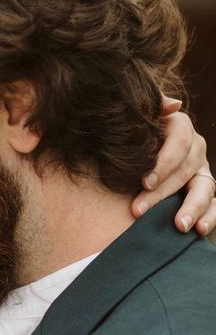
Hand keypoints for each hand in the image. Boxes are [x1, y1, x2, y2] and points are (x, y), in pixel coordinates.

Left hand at [131, 97, 215, 234]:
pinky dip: (210, 217)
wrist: (128, 147)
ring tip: (179, 225)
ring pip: (204, 189)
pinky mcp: (205, 190)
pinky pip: (215, 205)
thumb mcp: (136, 116)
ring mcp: (202, 170)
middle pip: (185, 170)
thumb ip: (151, 105)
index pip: (179, 142)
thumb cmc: (128, 131)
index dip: (163, 163)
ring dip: (191, 208)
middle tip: (138, 210)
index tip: (144, 182)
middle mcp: (196, 148)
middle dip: (162, 193)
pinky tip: (198, 229)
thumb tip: (173, 105)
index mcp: (180, 126)